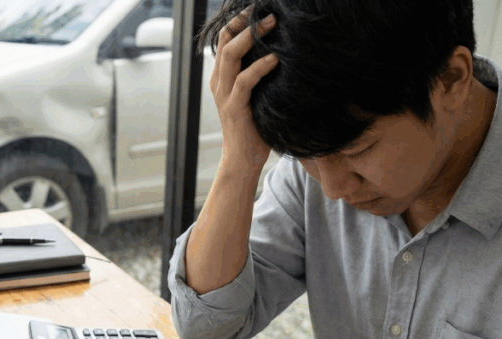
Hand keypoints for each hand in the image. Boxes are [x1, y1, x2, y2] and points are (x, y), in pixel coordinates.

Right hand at [210, 11, 279, 171]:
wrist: (242, 160)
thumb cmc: (254, 128)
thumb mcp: (255, 96)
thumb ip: (259, 77)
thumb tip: (281, 54)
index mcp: (222, 77)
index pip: (224, 39)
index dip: (238, 21)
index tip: (257, 9)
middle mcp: (219, 82)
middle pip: (225, 40)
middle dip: (246, 22)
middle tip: (269, 11)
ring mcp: (225, 94)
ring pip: (232, 55)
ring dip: (253, 37)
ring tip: (273, 24)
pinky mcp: (235, 108)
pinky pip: (245, 81)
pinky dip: (261, 67)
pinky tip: (276, 59)